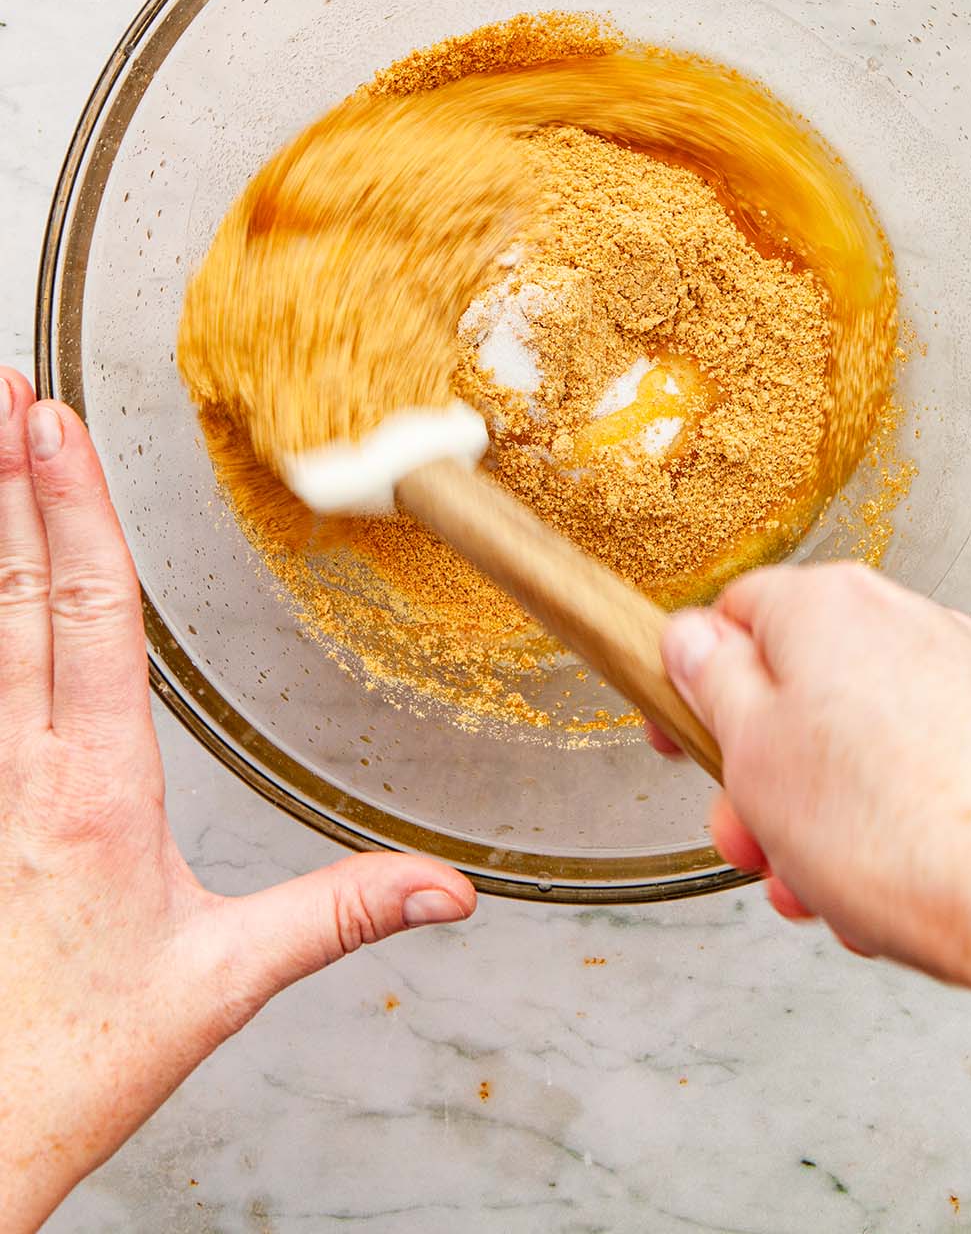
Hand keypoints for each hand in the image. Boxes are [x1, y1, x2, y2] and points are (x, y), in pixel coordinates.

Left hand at [0, 368, 475, 1231]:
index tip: (52, 426)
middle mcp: (19, 766)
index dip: (72, 510)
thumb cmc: (73, 1058)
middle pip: (12, 592)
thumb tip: (445, 890)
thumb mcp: (221, 983)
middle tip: (0, 392)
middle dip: (8, 483)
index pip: (88, 612)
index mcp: (95, 786)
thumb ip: (336, 915)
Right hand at [652, 562, 970, 979]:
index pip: (732, 616)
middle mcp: (900, 624)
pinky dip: (889, 830)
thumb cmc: (906, 825)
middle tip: (753, 841)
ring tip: (826, 891)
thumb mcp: (752, 754)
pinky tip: (885, 895)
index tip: (681, 734)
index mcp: (825, 607)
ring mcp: (961, 678)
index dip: (693, 682)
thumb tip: (691, 644)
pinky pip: (918, 776)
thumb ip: (710, 685)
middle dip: (762, 780)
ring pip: (856, 746)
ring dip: (822, 823)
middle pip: (796, 691)